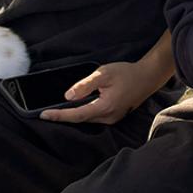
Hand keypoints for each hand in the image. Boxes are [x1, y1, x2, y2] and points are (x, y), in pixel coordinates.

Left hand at [40, 60, 165, 123]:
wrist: (148, 77)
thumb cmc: (127, 73)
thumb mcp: (104, 74)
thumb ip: (85, 85)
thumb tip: (68, 96)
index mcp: (105, 107)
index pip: (76, 115)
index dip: (59, 116)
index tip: (44, 115)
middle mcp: (108, 117)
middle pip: (80, 120)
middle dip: (63, 117)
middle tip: (45, 114)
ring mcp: (112, 119)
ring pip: (87, 119)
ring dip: (73, 116)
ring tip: (57, 111)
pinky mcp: (115, 116)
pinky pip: (95, 117)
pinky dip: (83, 114)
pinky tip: (76, 108)